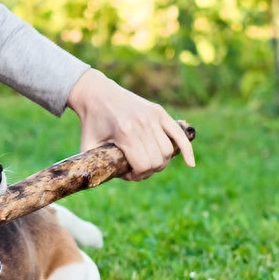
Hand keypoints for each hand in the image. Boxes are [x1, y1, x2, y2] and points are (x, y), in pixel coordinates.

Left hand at [66, 69, 195, 180]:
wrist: (96, 94)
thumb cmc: (91, 124)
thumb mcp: (88, 146)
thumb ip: (97, 166)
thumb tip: (104, 184)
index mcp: (125, 133)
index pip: (144, 165)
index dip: (137, 175)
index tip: (127, 173)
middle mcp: (143, 124)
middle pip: (158, 160)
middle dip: (148, 170)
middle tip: (136, 169)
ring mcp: (153, 116)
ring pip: (168, 151)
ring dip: (160, 162)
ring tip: (146, 161)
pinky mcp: (159, 112)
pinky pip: (179, 134)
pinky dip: (186, 150)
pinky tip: (190, 164)